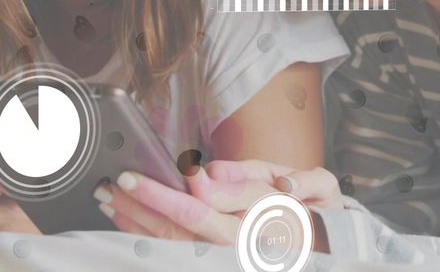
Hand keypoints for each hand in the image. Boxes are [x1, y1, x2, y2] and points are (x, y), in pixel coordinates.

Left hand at [97, 160, 343, 244]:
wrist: (333, 248)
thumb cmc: (315, 209)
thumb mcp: (302, 184)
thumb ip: (249, 179)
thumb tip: (202, 175)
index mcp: (254, 230)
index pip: (195, 212)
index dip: (160, 196)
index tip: (132, 177)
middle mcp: (234, 252)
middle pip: (173, 233)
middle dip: (135, 210)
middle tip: (106, 186)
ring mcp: (224, 261)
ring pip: (169, 248)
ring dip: (134, 225)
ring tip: (108, 201)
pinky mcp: (216, 262)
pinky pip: (174, 255)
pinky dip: (147, 240)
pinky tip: (130, 223)